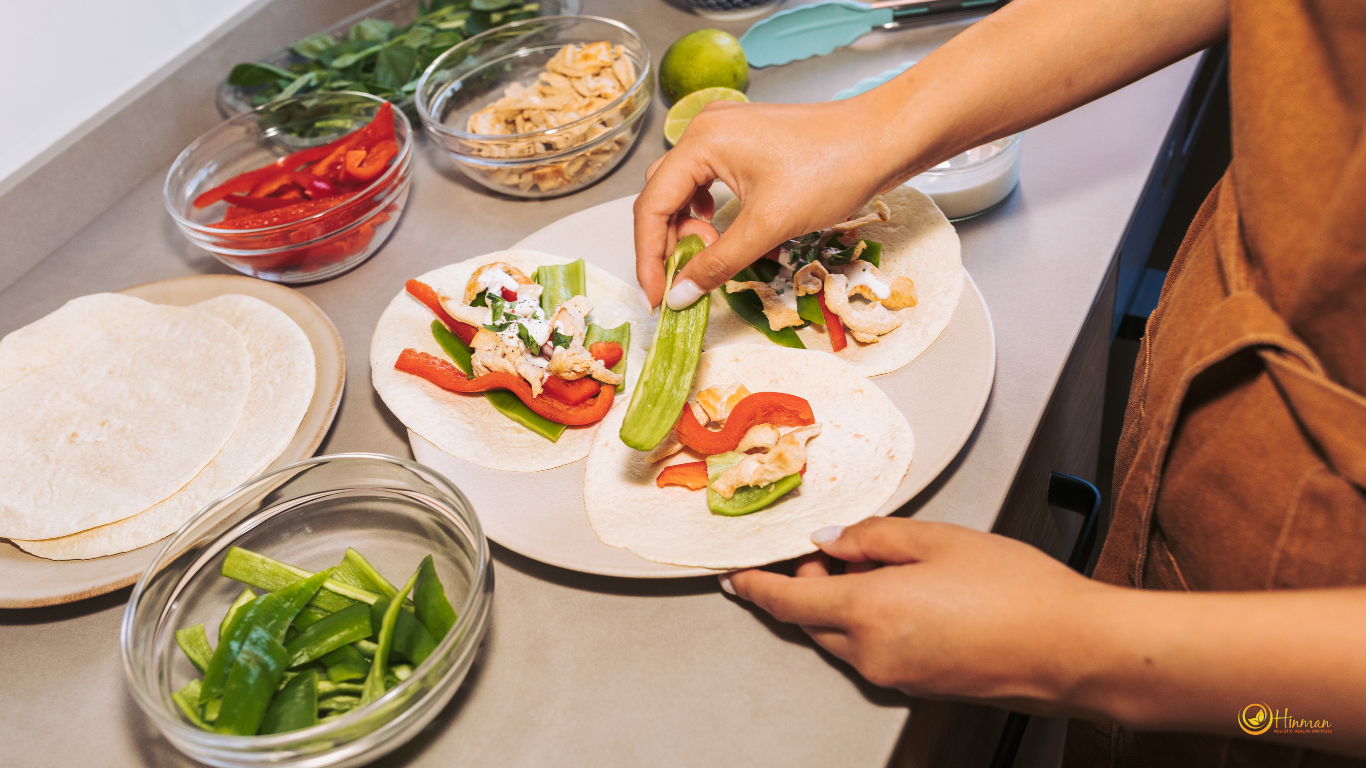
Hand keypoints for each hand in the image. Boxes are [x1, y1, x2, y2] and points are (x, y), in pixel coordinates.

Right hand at [633, 98, 898, 309]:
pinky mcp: (746, 143)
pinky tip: (722, 229)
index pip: (652, 206)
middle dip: (667, 244)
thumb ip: (717, 263)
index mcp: (702, 142)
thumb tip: (679, 295)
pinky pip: (708, 181)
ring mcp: (726, 133)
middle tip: (683, 282)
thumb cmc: (832, 171)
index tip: (657, 297)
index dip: (649, 257)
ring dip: (688, 228)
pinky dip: (708, 212)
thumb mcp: (768, 226)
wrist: (884, 140)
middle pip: (662, 196)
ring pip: (684, 189)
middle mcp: (706, 130)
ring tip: (709, 254)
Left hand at [726, 517, 1101, 709]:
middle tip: (835, 549)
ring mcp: (895, 677)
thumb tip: (832, 541)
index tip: (736, 578)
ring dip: (843, 604)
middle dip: (809, 584)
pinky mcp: (918, 688)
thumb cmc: (1018, 591)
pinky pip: (874, 652)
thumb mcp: (939, 538)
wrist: (1074, 650)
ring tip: (885, 567)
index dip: (756, 587)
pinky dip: (871, 624)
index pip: (787, 601)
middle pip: (812, 620)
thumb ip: (873, 537)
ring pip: (843, 637)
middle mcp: (872, 653)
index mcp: (868, 611)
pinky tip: (909, 597)